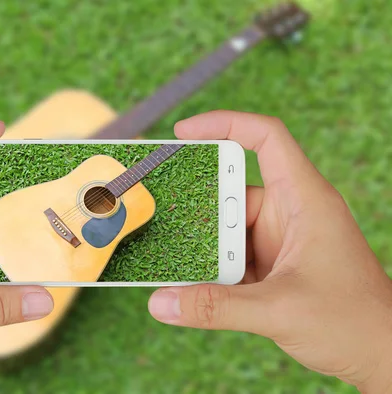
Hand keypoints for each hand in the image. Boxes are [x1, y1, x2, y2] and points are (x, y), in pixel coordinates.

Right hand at [148, 111, 391, 392]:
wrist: (382, 356)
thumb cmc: (355, 324)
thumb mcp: (279, 311)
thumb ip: (216, 307)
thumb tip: (162, 303)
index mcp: (304, 200)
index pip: (267, 139)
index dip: (225, 124)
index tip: (183, 132)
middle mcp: (289, 213)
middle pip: (232, 189)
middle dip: (194, 199)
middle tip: (154, 203)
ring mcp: (278, 240)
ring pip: (226, 228)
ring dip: (198, 242)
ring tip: (162, 249)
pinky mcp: (271, 266)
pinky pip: (230, 256)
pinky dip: (208, 266)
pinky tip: (184, 279)